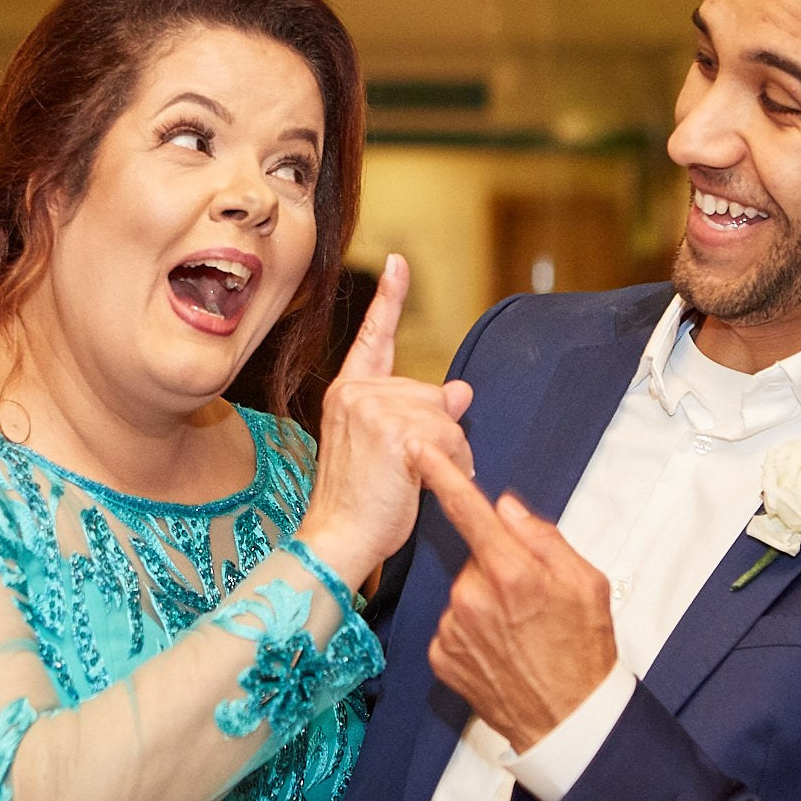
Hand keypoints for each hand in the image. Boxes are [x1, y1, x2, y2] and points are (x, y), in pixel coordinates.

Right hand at [296, 254, 473, 587]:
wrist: (339, 537)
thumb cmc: (363, 502)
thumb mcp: (392, 450)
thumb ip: (421, 415)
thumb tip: (462, 390)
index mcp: (349, 392)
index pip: (373, 337)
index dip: (390, 298)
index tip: (399, 262)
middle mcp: (356, 392)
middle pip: (432, 394)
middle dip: (441, 434)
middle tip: (414, 471)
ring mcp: (373, 409)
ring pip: (446, 418)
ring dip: (450, 455)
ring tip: (418, 481)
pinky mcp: (394, 431)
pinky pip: (450, 439)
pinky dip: (453, 466)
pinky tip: (425, 483)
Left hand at [418, 446, 617, 749]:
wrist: (568, 720)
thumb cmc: (584, 650)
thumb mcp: (586, 583)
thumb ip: (543, 537)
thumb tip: (507, 507)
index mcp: (512, 573)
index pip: (469, 510)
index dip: (443, 476)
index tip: (420, 449)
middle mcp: (473, 597)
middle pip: (475, 558)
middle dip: (498, 569)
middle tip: (531, 603)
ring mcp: (453, 629)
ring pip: (463, 593)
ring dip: (485, 603)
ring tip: (519, 634)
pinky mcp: (441, 655)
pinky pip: (452, 625)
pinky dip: (472, 631)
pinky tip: (500, 651)